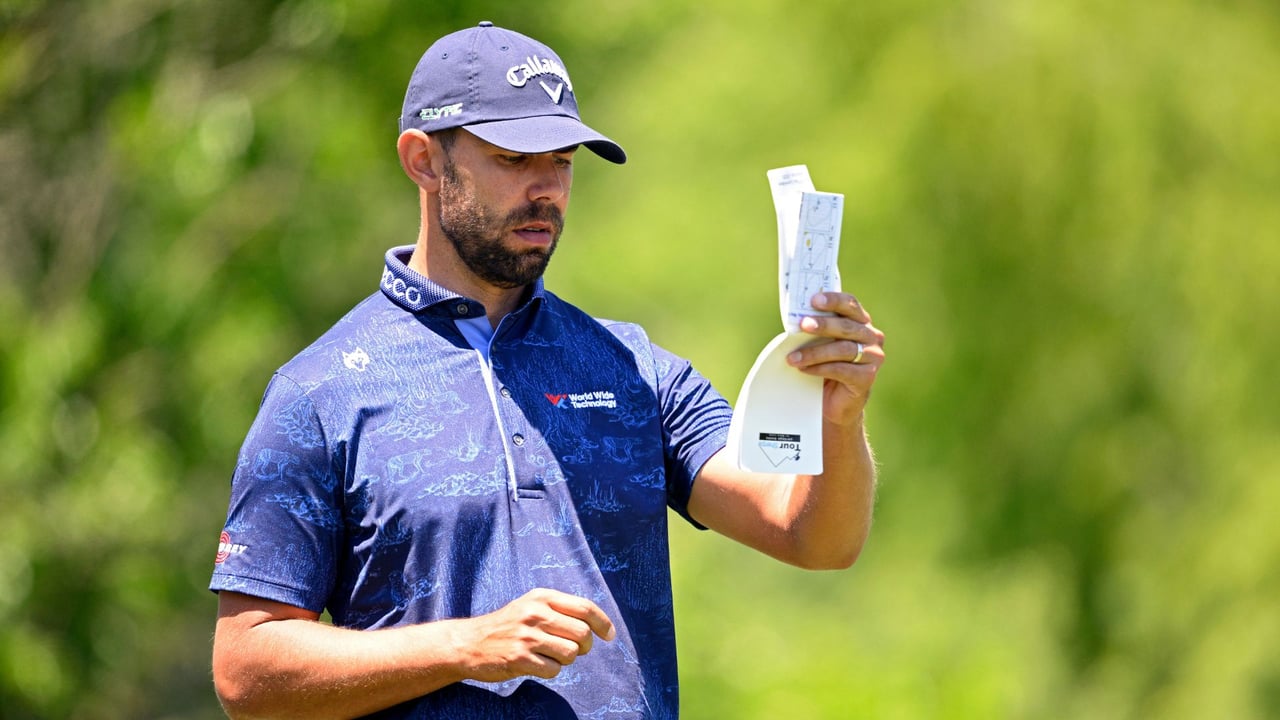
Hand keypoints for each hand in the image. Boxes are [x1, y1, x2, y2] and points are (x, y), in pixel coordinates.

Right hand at [460, 588, 615, 681]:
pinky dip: (550, 671)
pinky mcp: (519, 658)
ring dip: (566, 659)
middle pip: (583, 633)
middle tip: (575, 649)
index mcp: (541, 597)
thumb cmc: (508, 625)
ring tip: (549, 655)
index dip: (603, 623)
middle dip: (585, 646)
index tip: (609, 635)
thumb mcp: (531, 605)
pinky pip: (554, 670)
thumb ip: (560, 609)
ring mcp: (527, 636)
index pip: (585, 607)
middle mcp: (535, 613)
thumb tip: (596, 624)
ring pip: (571, 653)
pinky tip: (536, 664)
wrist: (469, 643)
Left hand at [786, 291, 885, 425]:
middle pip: (846, 327)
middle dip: (823, 325)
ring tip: (793, 357)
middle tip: (802, 325)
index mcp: (861, 322)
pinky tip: (804, 370)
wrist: (836, 402)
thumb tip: (795, 318)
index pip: (850, 304)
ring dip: (814, 352)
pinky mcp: (867, 377)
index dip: (833, 300)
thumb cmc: (826, 365)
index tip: (814, 300)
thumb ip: (816, 329)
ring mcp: (873, 357)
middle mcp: (872, 336)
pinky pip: (841, 369)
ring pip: (842, 349)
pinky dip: (820, 368)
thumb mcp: (821, 343)